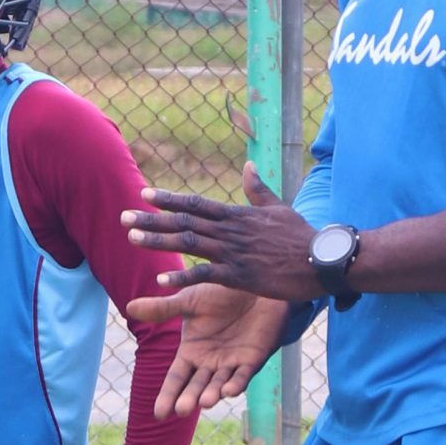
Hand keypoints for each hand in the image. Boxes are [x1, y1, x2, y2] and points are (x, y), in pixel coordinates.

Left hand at [123, 161, 319, 301]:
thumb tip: (248, 166)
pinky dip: (182, 275)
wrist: (322, 260)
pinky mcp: (240, 276)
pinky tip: (160, 278)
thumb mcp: (279, 207)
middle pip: (184, 220)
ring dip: (158, 240)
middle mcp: (231, 230)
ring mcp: (234, 252)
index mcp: (237, 214)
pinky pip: (205, 274)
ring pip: (188, 242)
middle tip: (123, 216)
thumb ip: (258, 189)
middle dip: (151, 218)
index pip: (196, 203)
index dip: (168, 199)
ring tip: (131, 238)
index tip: (145, 194)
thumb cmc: (302, 236)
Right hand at [126, 282, 291, 416]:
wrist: (254, 286)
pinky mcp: (252, 360)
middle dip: (189, 399)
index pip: (176, 379)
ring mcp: (231, 363)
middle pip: (196, 386)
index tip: (159, 414)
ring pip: (218, 384)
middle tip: (182, 410)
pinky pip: (243, 375)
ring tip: (205, 402)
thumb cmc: (220, 294)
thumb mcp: (189, 301)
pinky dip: (236, 384)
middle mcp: (209, 363)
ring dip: (212, 394)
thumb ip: (163, 309)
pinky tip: (229, 391)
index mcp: (191, 352)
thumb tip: (129, 307)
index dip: (167, 395)